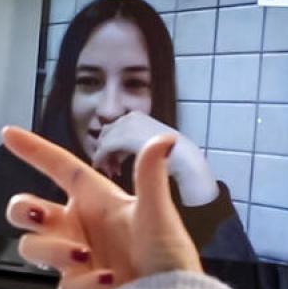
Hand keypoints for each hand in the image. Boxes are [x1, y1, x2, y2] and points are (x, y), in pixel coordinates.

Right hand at [0, 126, 203, 288]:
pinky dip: (83, 285)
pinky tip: (107, 284)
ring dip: (52, 250)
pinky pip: (62, 285)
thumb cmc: (170, 260)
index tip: (8, 134)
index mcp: (97, 202)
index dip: (34, 150)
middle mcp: (80, 228)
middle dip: (22, 209)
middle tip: (38, 215)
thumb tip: (164, 139)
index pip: (59, 169)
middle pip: (27, 210)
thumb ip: (150, 176)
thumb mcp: (158, 215)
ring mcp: (75, 260)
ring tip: (83, 257)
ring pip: (32, 247)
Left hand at [91, 113, 218, 206]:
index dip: (113, 145)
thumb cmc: (175, 155)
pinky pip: (104, 149)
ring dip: (105, 157)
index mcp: (139, 116)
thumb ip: (141, 143)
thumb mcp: (156, 142)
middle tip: (111, 168)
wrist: (186, 159)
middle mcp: (131, 117)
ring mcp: (126, 126)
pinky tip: (107, 171)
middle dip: (107, 151)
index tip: (116, 162)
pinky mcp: (122, 138)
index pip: (116, 128)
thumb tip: (129, 150)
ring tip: (111, 172)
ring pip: (104, 141)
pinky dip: (102, 160)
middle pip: (107, 133)